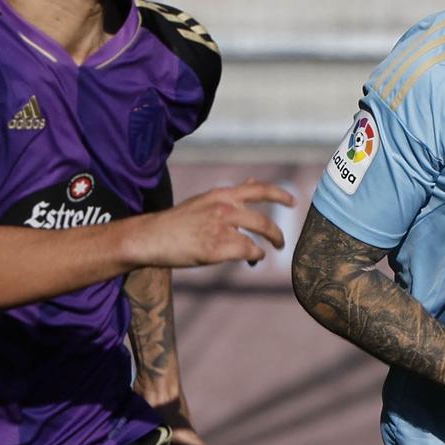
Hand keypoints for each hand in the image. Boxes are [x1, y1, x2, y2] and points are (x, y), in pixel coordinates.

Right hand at [133, 181, 294, 269]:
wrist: (151, 238)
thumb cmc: (178, 222)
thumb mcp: (205, 200)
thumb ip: (230, 195)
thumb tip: (252, 183)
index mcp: (222, 195)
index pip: (259, 190)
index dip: (280, 195)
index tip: (294, 201)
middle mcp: (224, 208)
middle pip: (263, 221)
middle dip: (277, 234)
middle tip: (281, 243)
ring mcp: (221, 228)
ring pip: (258, 239)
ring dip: (267, 247)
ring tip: (266, 253)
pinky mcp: (217, 248)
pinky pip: (247, 253)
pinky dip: (253, 257)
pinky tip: (249, 260)